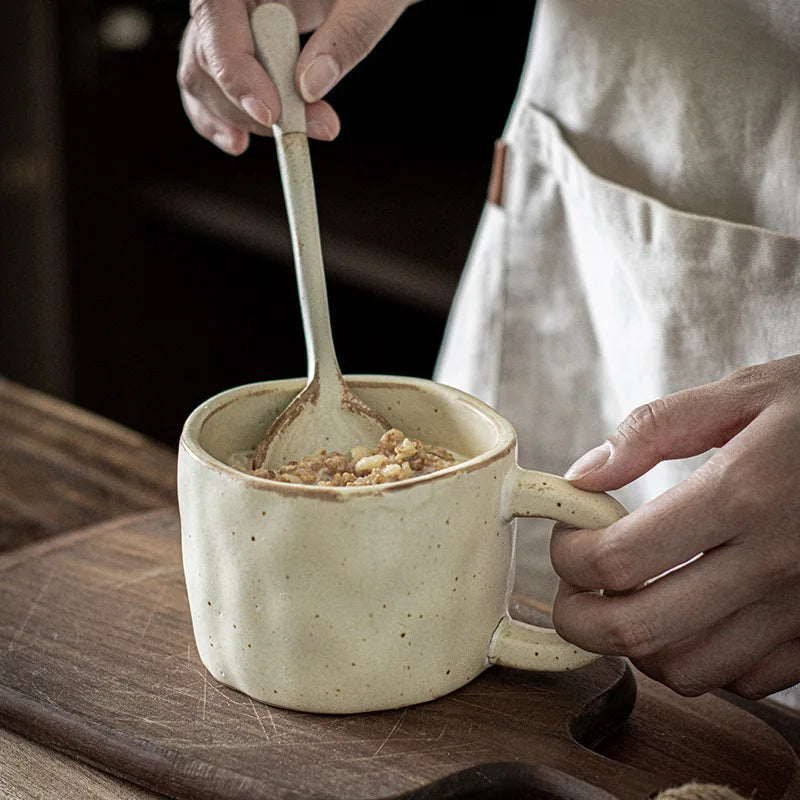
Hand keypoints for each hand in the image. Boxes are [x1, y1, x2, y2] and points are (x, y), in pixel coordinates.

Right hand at [178, 0, 413, 154]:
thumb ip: (348, 34)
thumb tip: (310, 87)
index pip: (215, 13)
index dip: (235, 69)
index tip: (272, 114)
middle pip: (208, 52)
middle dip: (252, 103)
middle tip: (313, 128)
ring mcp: (232, 16)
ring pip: (205, 72)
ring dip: (241, 116)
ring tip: (294, 138)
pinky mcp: (242, 39)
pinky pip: (213, 78)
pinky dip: (223, 114)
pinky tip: (239, 142)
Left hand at [550, 356, 799, 699]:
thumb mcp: (746, 394)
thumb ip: (655, 429)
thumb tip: (584, 475)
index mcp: (743, 495)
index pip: (619, 558)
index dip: (570, 555)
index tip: (571, 536)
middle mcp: (773, 565)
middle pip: (638, 630)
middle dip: (580, 617)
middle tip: (573, 587)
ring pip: (685, 669)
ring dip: (635, 642)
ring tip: (628, 599)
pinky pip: (741, 679)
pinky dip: (697, 657)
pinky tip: (692, 612)